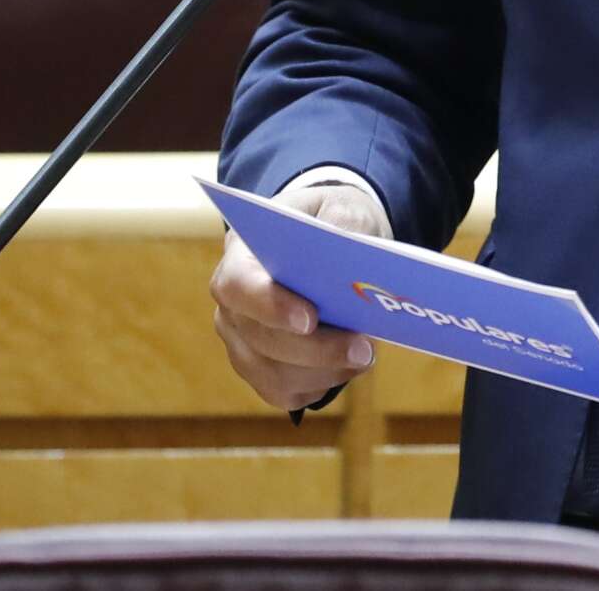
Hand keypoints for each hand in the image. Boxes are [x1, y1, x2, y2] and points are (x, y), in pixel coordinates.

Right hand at [209, 179, 389, 410]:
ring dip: (325, 370)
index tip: (310, 318)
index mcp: (241, 254)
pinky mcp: (260, 370)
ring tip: (366, 354)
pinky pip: (285, 391)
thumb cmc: (329, 222)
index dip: (270, 306)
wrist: (325, 245)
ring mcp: (241, 341)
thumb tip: (352, 254)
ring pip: (273, 373)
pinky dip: (321, 384)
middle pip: (260, 339)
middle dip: (316, 349)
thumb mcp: (340, 206)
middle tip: (364, 348)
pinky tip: (348, 365)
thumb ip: (344, 224)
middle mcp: (231, 305)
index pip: (238, 285)